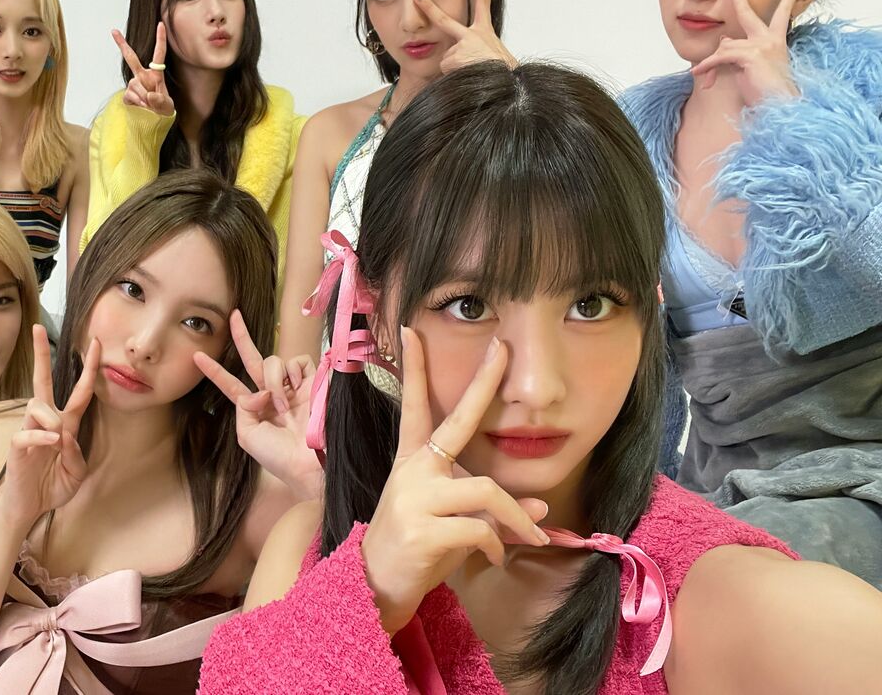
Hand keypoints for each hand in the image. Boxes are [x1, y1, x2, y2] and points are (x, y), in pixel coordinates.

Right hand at [0, 326, 99, 530]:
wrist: (28, 508)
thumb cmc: (51, 486)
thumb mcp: (75, 474)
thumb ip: (76, 455)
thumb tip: (67, 435)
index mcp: (66, 425)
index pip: (79, 392)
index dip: (88, 369)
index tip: (94, 344)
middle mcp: (47, 422)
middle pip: (43, 381)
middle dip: (41, 355)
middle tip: (37, 329)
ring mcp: (30, 432)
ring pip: (37, 406)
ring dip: (51, 417)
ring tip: (57, 437)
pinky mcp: (17, 447)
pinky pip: (27, 433)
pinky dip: (41, 435)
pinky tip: (50, 442)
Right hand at [112, 23, 173, 116]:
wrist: (155, 120)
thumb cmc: (163, 109)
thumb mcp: (167, 107)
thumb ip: (160, 101)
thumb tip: (149, 95)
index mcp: (155, 74)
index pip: (159, 54)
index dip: (160, 39)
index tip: (161, 24)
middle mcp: (142, 75)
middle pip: (130, 57)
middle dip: (122, 44)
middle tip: (113, 30)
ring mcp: (133, 83)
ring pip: (135, 85)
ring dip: (144, 97)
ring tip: (150, 105)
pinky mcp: (127, 94)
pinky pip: (130, 96)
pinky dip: (137, 103)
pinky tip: (141, 106)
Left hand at [193, 311, 321, 499]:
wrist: (309, 463)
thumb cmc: (278, 456)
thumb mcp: (247, 435)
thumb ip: (242, 408)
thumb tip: (256, 389)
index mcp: (255, 408)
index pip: (231, 384)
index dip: (214, 371)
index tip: (197, 357)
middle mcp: (272, 393)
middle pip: (253, 359)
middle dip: (242, 336)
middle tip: (233, 315)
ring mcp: (292, 386)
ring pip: (272, 361)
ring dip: (271, 381)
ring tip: (282, 405)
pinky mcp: (312, 380)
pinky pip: (297, 361)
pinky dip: (292, 374)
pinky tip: (296, 391)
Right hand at [361, 328, 550, 633]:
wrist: (376, 585)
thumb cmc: (416, 547)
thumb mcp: (454, 523)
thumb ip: (493, 511)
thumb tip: (539, 507)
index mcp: (414, 460)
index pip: (414, 405)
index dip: (414, 368)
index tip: (412, 330)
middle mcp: (414, 470)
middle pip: (456, 421)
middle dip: (482, 382)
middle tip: (504, 350)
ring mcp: (416, 498)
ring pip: (486, 489)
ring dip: (516, 515)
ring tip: (530, 536)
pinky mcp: (424, 530)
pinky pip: (481, 528)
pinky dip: (497, 544)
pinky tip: (493, 558)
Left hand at [414, 0, 516, 73]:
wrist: (509, 82)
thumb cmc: (504, 71)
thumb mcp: (496, 55)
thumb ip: (477, 51)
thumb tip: (465, 58)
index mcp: (485, 32)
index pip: (483, 3)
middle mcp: (473, 35)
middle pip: (444, 21)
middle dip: (428, 7)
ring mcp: (462, 45)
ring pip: (447, 58)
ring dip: (455, 67)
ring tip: (472, 72)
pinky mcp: (455, 58)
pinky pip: (446, 69)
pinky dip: (453, 75)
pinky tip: (467, 76)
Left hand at [692, 0, 808, 105]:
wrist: (780, 110)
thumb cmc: (766, 93)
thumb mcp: (750, 68)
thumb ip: (738, 50)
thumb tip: (724, 39)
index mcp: (774, 40)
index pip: (782, 12)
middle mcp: (770, 38)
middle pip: (747, 10)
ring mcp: (761, 45)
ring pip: (724, 45)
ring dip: (711, 63)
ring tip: (707, 82)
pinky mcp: (750, 55)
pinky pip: (720, 56)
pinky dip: (707, 66)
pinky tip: (699, 74)